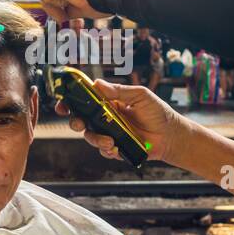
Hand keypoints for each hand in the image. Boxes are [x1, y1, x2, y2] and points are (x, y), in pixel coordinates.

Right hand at [56, 77, 187, 166]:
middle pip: (81, 119)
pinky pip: (103, 150)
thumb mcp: (140, 96)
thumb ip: (119, 91)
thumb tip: (97, 84)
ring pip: (90, 136)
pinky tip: (115, 148)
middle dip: (75, 122)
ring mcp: (109, 133)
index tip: (63, 103)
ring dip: (95, 139)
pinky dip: (106, 150)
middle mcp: (106, 118)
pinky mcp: (116, 148)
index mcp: (109, 102)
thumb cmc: (157, 112)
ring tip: (109, 141)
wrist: (170, 135)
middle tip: (80, 124)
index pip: (85, 99)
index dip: (71, 101)